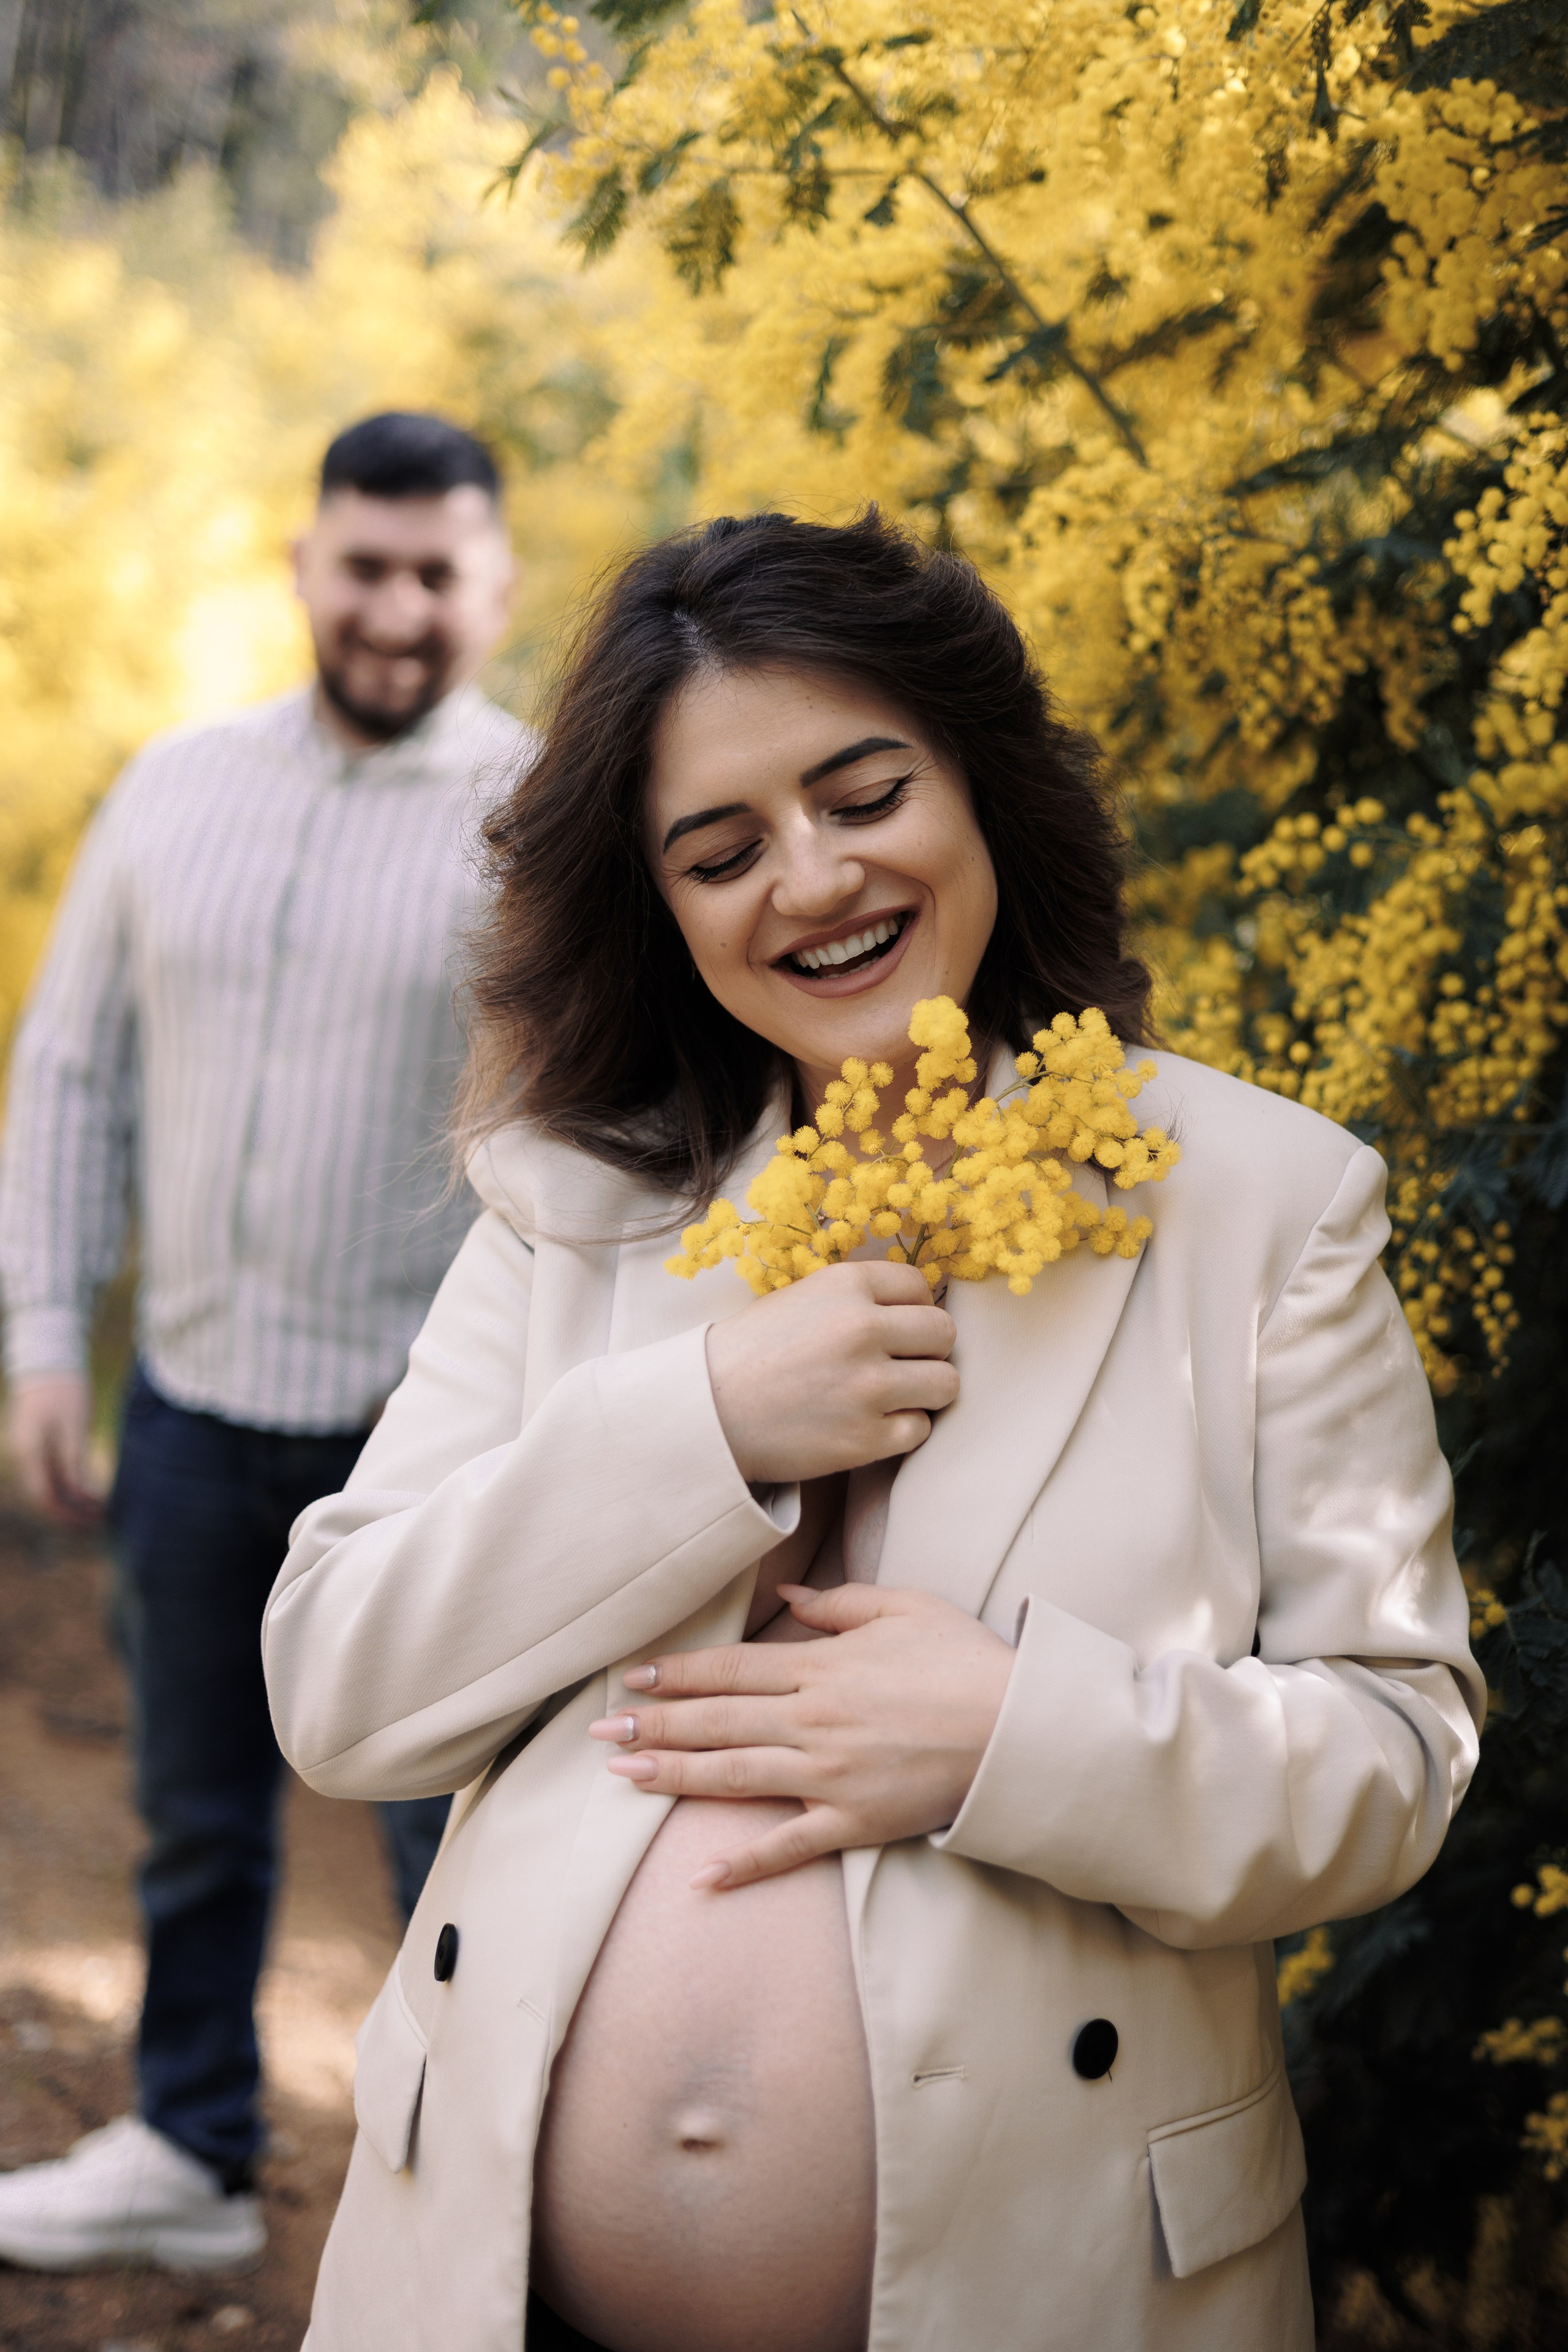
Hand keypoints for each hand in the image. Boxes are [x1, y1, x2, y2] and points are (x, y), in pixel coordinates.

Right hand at [6, 1373, 102, 1526]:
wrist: (49, 1357)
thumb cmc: (64, 1389)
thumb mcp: (74, 1427)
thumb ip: (74, 1462)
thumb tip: (82, 1496)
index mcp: (29, 1453)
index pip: (44, 1497)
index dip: (68, 1514)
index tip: (94, 1520)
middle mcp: (24, 1455)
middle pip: (44, 1495)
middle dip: (70, 1512)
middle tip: (100, 1520)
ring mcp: (29, 1448)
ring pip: (48, 1485)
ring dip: (71, 1500)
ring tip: (98, 1508)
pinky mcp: (39, 1441)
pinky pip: (51, 1471)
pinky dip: (69, 1483)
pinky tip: (88, 1487)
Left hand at [587, 1583, 1013, 1886]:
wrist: (1019, 1728)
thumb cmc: (967, 1660)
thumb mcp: (906, 1608)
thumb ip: (841, 1603)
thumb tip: (787, 1600)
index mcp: (822, 1666)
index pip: (731, 1668)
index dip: (677, 1672)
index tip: (632, 1675)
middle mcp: (814, 1720)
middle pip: (717, 1720)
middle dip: (654, 1723)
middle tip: (599, 1732)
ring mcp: (830, 1775)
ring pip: (733, 1775)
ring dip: (673, 1776)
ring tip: (622, 1778)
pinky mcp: (854, 1821)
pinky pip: (788, 1847)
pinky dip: (743, 1865)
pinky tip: (700, 1878)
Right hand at [705, 1261, 957, 1484]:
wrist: (707, 1412)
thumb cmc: (751, 1353)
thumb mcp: (802, 1299)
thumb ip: (857, 1298)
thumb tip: (919, 1305)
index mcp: (846, 1286)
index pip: (921, 1287)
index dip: (911, 1310)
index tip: (893, 1328)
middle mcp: (863, 1329)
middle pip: (943, 1333)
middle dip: (927, 1350)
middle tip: (898, 1364)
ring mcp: (868, 1386)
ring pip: (945, 1383)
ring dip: (924, 1391)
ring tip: (892, 1396)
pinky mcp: (865, 1438)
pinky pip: (920, 1430)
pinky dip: (902, 1430)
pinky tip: (871, 1425)